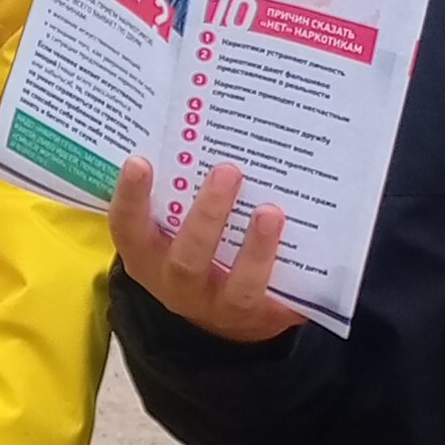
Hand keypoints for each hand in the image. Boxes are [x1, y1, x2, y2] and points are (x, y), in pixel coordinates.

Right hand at [108, 157, 304, 342]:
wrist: (221, 317)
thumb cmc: (193, 252)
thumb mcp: (172, 230)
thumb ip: (178, 194)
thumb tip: (203, 126)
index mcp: (148, 258)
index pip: (129, 229)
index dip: (131, 198)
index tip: (140, 162)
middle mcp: (178, 286)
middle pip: (187, 258)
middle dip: (208, 215)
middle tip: (228, 171)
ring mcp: (219, 307)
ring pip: (238, 287)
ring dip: (256, 250)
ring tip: (271, 212)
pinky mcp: (259, 318)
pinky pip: (281, 303)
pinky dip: (298, 283)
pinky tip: (315, 254)